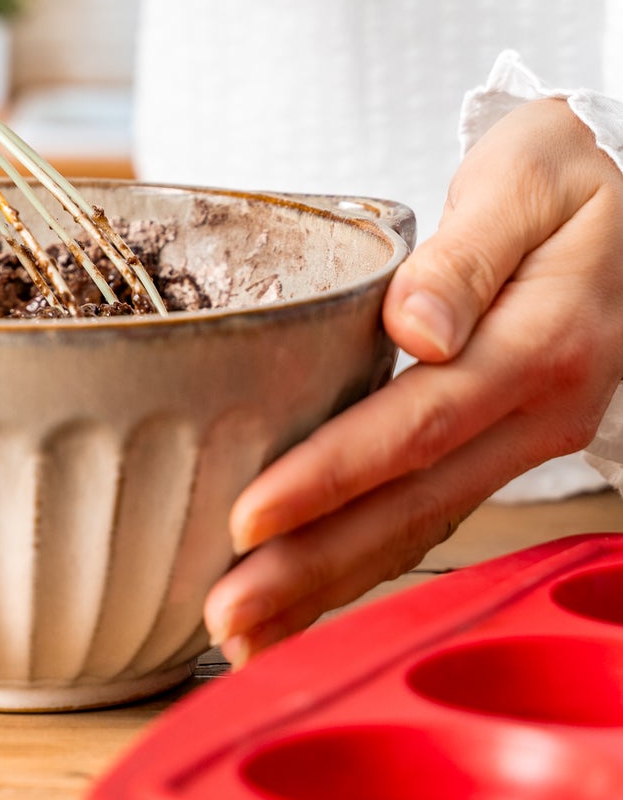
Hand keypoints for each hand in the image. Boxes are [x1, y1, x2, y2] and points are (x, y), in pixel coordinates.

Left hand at [204, 98, 622, 664]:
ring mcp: (527, 434)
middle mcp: (539, 409)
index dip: (331, 477)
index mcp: (542, 344)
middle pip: (414, 503)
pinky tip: (304, 587)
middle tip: (227, 617)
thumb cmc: (572, 166)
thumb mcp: (527, 179)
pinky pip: (429, 506)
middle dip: (314, 566)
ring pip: (422, 521)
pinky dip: (364, 555)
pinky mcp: (506, 439)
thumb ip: (469, 254)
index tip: (251, 516)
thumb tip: (420, 328)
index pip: (419, 425)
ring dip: (332, 582)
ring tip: (247, 633)